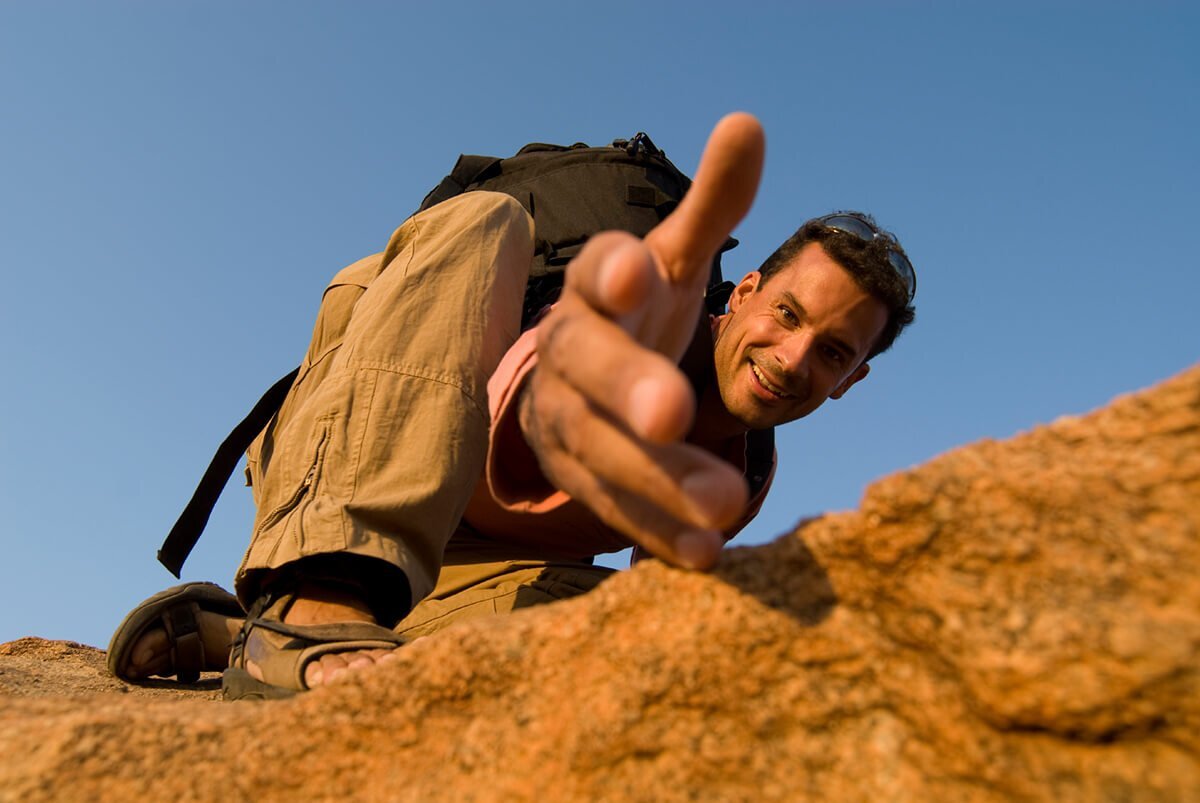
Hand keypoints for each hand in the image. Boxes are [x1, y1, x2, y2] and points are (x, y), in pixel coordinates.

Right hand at [520, 113, 764, 568]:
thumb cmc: (638, 311)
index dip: (614, 273)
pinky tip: (707, 555)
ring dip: (658, 482)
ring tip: (725, 508)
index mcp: (596, 290)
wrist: (575, 382)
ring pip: (601, 453)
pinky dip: (657, 533)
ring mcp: (566, 424)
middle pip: (590, 371)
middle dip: (628, 390)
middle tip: (672, 411)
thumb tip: (749, 122)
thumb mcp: (674, 259)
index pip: (595, 273)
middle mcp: (570, 354)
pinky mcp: (579, 480)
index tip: (640, 271)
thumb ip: (710, 205)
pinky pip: (614, 511)